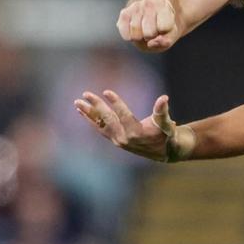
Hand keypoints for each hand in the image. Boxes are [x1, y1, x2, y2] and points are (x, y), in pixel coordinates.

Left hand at [74, 91, 195, 161]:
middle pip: (107, 119)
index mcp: (137, 134)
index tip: (106, 91)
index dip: (116, 103)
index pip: (123, 116)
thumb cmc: (166, 134)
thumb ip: (162, 111)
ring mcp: (118, 140)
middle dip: (96, 106)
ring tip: (77, 103)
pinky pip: (100, 129)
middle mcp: (124, 138)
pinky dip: (91, 120)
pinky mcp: (115, 140)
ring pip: (100, 125)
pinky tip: (82, 112)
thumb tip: (164, 98)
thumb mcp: (166, 123)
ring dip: (88, 114)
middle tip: (86, 94)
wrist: (163, 151)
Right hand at [117, 0, 180, 51]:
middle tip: (152, 30)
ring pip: (135, 34)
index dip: (163, 33)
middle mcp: (148, 3)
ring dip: (140, 38)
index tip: (163, 28)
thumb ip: (165, 41)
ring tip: (144, 30)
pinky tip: (134, 33)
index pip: (163, 28)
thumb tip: (151, 43)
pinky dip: (129, 38)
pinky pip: (125, 33)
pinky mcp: (124, 13)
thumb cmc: (162, 25)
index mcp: (164, 5)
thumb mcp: (171, 34)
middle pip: (148, 33)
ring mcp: (134, 7)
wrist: (150, 12)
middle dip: (151, 37)